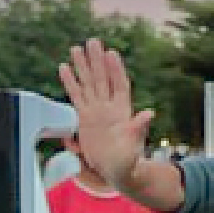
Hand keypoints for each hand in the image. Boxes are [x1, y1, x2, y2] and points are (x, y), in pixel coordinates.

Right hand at [58, 39, 153, 190]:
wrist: (116, 170)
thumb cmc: (128, 160)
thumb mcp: (134, 144)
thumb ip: (139, 128)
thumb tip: (149, 114)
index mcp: (123, 111)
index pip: (119, 85)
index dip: (116, 70)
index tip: (111, 53)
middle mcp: (109, 107)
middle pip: (102, 79)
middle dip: (97, 61)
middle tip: (93, 42)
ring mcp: (96, 111)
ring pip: (88, 84)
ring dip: (83, 66)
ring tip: (76, 48)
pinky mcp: (84, 117)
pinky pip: (76, 96)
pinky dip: (70, 82)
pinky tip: (64, 68)